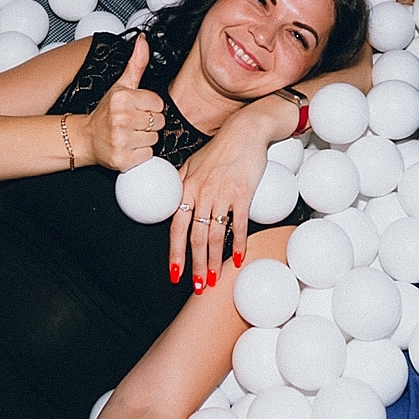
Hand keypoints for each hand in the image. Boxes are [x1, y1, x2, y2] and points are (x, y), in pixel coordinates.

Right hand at [83, 35, 162, 172]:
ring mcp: (121, 139)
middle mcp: (121, 118)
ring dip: (145, 139)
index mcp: (123, 98)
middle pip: (158, 122)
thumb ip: (136, 63)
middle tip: (133, 123)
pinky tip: (129, 146)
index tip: (137, 109)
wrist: (86, 138)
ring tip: (130, 134)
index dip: (150, 108)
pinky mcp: (123, 159)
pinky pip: (148, 155)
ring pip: (154, 139)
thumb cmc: (106, 112)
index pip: (158, 104)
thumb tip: (143, 40)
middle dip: (149, 124)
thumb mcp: (121, 85)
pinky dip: (141, 154)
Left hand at [170, 98, 284, 288]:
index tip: (175, 273)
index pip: (177, 227)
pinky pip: (239, 224)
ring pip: (216, 235)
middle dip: (196, 265)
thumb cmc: (219, 148)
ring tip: (214, 279)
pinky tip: (238, 259)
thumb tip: (173, 202)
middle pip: (196, 237)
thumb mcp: (192, 163)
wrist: (244, 132)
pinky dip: (238, 243)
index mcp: (187, 189)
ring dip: (214, 261)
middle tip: (197, 287)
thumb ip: (181, 183)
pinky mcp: (243, 194)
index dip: (175, 253)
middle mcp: (202, 194)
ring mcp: (223, 195)